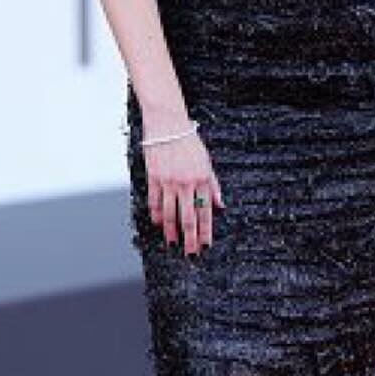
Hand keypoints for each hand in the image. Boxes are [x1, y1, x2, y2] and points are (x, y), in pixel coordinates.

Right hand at [141, 126, 223, 254]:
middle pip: (188, 217)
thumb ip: (213, 185)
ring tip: (173, 242)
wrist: (167, 124)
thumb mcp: (207, 162)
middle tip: (190, 252)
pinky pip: (155, 201)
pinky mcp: (154, 177)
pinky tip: (159, 224)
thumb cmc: (187, 141)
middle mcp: (186, 182)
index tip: (206, 244)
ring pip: (170, 213)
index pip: (206, 211)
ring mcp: (169, 181)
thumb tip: (220, 204)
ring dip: (172, 230)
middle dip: (190, 237)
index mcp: (202, 179)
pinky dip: (157, 214)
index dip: (206, 230)